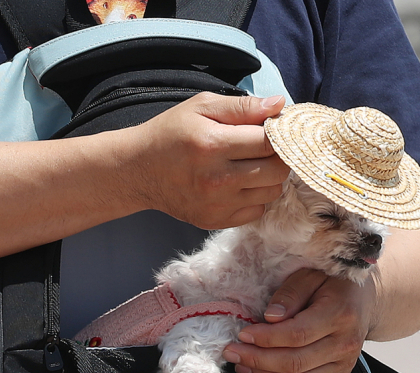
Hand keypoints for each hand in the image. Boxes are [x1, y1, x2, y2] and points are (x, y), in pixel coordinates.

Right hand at [126, 92, 289, 229]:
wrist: (139, 171)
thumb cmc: (171, 133)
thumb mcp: (201, 107)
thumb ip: (242, 106)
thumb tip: (280, 105)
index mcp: (213, 144)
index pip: (270, 142)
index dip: (279, 134)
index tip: (275, 130)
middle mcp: (217, 179)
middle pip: (277, 171)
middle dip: (278, 156)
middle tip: (264, 148)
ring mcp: (217, 204)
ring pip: (271, 192)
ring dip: (268, 177)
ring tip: (250, 165)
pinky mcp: (215, 221)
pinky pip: (256, 211)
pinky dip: (254, 197)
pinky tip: (239, 184)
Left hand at [222, 268, 377, 372]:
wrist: (362, 300)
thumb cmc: (332, 283)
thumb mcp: (310, 275)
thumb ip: (290, 293)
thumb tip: (270, 317)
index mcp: (340, 314)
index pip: (298, 334)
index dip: (266, 338)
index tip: (242, 334)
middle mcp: (345, 344)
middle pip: (296, 363)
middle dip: (258, 360)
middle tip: (232, 352)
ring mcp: (344, 365)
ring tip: (242, 364)